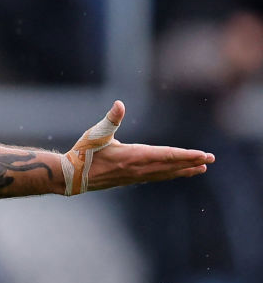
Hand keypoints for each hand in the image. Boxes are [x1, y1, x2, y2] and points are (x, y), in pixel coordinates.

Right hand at [64, 100, 215, 193]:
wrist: (72, 176)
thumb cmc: (83, 153)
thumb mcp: (96, 133)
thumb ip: (111, 119)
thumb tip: (120, 103)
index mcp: (132, 156)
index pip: (166, 155)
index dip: (186, 155)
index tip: (203, 155)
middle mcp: (137, 168)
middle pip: (170, 166)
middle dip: (191, 162)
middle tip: (210, 160)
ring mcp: (135, 176)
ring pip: (165, 174)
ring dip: (183, 171)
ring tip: (200, 169)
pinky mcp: (130, 179)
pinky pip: (156, 177)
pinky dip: (170, 175)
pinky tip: (174, 174)